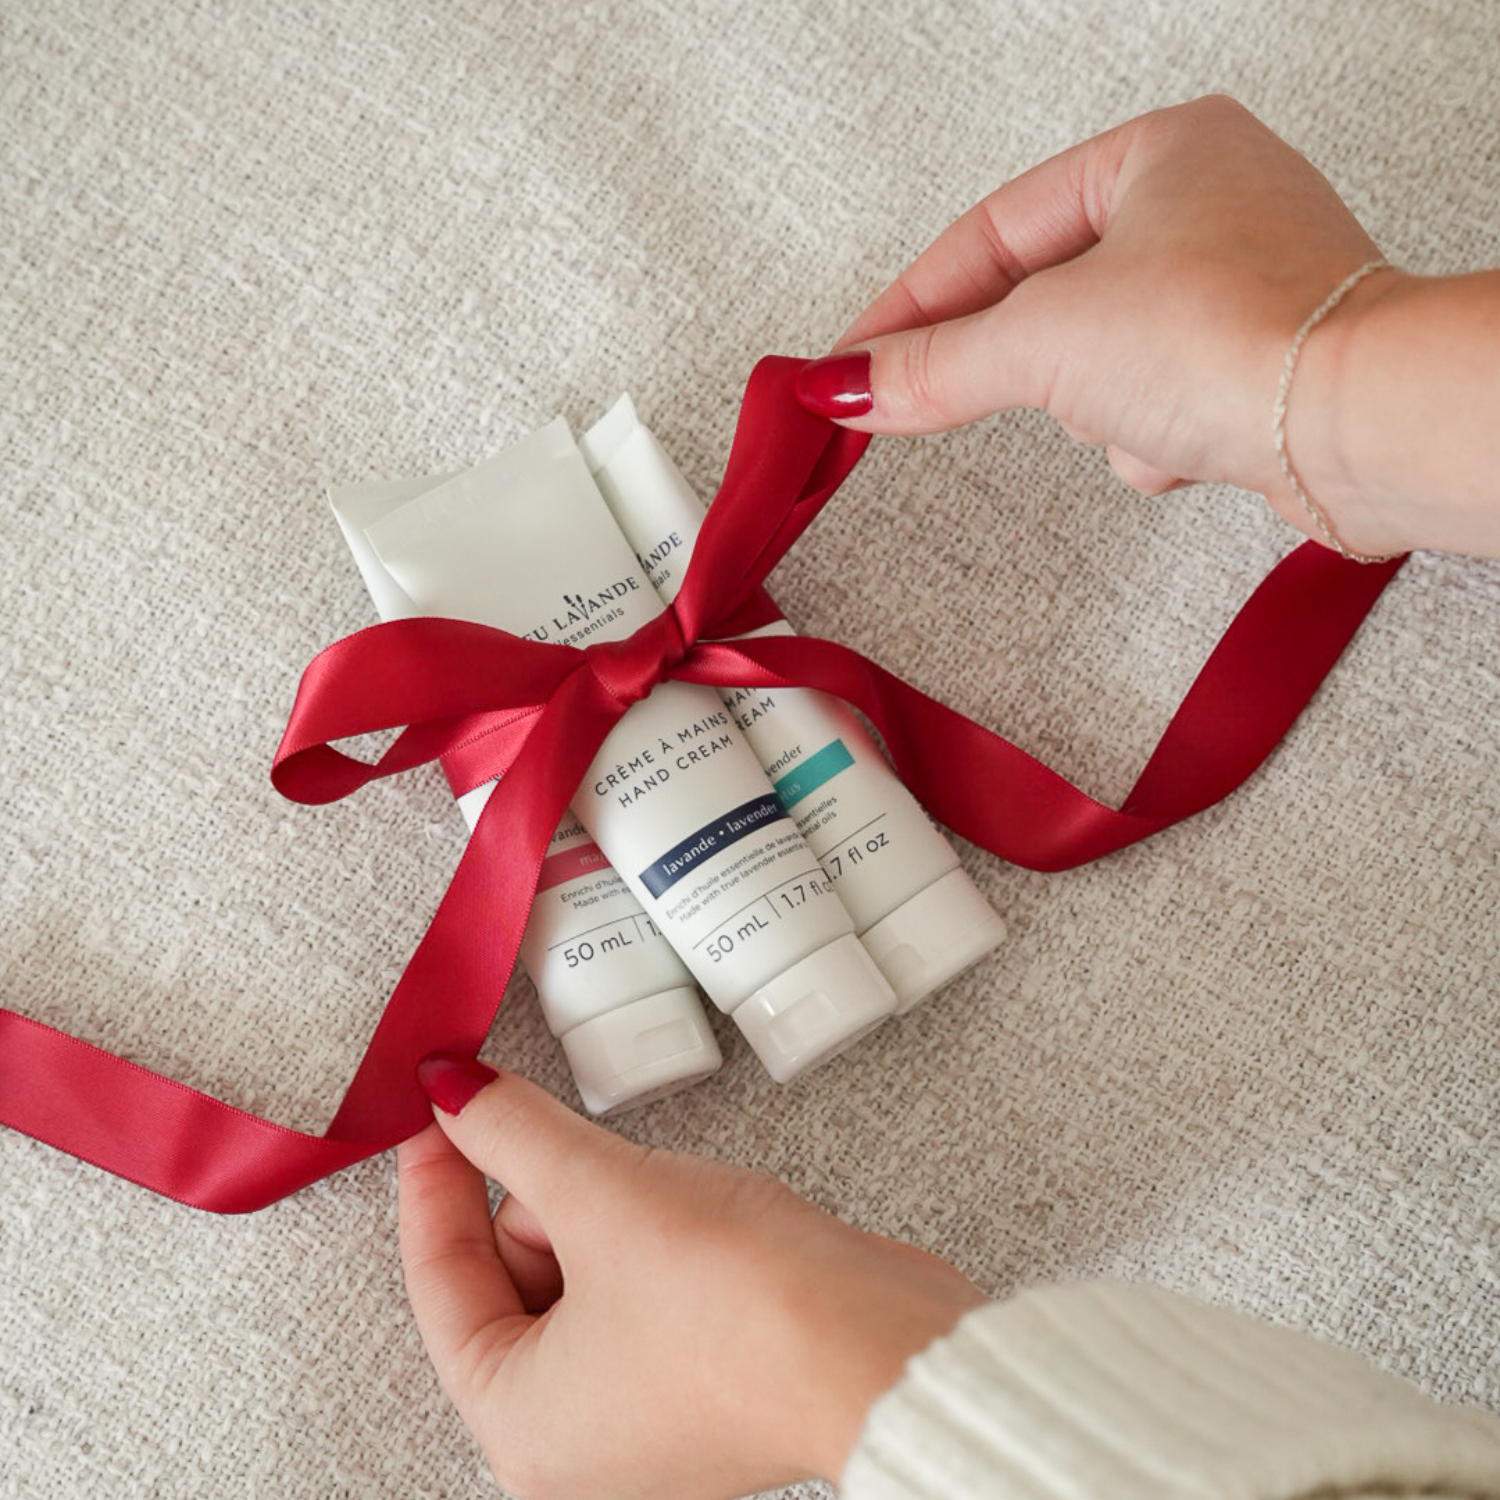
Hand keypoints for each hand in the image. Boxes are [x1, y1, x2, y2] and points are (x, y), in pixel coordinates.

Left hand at [397, 1058, 985, 1499]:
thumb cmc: (746, 1314)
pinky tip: (688, 1218)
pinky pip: (636, 1289)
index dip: (437, 1178)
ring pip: (578, 1276)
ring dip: (601, 1210)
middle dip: (540, 1195)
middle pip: (510, 1279)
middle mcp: (572, 1441)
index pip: (439, 1281)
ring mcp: (641, 1414)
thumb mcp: (603, 1194)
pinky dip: (644, 1236)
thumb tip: (454, 1092)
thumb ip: (515, 1135)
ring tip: (656, 1196)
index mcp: (519, 1425)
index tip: (439, 1106)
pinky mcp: (700, 1379)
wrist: (885, 1346)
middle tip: (568, 1141)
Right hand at [797, 95, 1414, 557]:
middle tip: (944, 396)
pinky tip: (1180, 442)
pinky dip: (1148, 438)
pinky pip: (1153, 403)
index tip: (851, 362)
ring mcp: (1234, 286)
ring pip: (1096, 360)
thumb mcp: (1044, 339)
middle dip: (1023, 361)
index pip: (989, 231)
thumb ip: (936, 363)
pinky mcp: (1252, 366)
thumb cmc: (1235, 334)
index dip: (909, 304)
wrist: (1353, 424)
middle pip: (1042, 299)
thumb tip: (853, 384)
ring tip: (1134, 409)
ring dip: (1096, 404)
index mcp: (1158, 150)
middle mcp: (1205, 204)